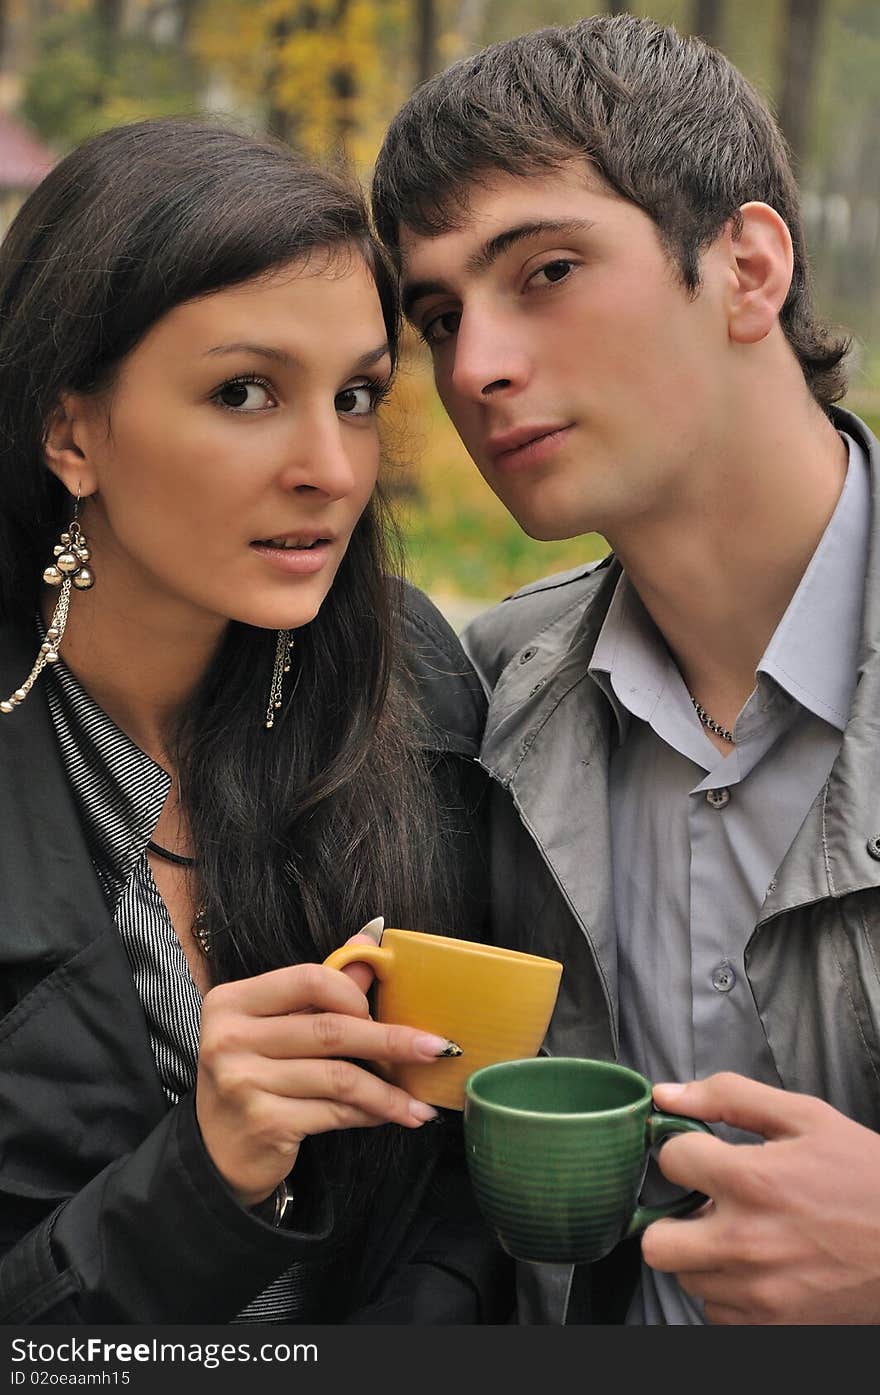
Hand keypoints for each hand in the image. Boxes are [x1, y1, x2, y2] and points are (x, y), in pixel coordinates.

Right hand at [196, 933, 447, 1209]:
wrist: (218, 1151)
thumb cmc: (253, 1076)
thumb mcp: (277, 1026)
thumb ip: (321, 988)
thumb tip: (369, 942)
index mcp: (233, 1001)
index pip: (308, 980)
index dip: (353, 993)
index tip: (379, 1011)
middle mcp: (231, 1038)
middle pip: (331, 1031)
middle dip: (392, 1041)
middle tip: (436, 1049)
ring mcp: (244, 1082)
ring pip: (339, 1078)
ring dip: (389, 1092)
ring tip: (421, 1102)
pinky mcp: (263, 1123)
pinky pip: (334, 1113)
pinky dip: (370, 1114)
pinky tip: (392, 1116)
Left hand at [641, 1072, 879, 1323]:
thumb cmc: (865, 1175)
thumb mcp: (806, 1117)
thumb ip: (729, 1097)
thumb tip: (665, 1095)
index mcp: (751, 1181)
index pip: (670, 1162)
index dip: (683, 1152)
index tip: (702, 1156)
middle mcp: (746, 1242)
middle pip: (655, 1242)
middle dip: (671, 1218)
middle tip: (704, 1205)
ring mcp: (758, 1291)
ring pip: (686, 1277)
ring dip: (701, 1254)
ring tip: (741, 1232)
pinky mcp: (773, 1325)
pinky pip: (716, 1311)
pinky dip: (726, 1289)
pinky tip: (756, 1264)